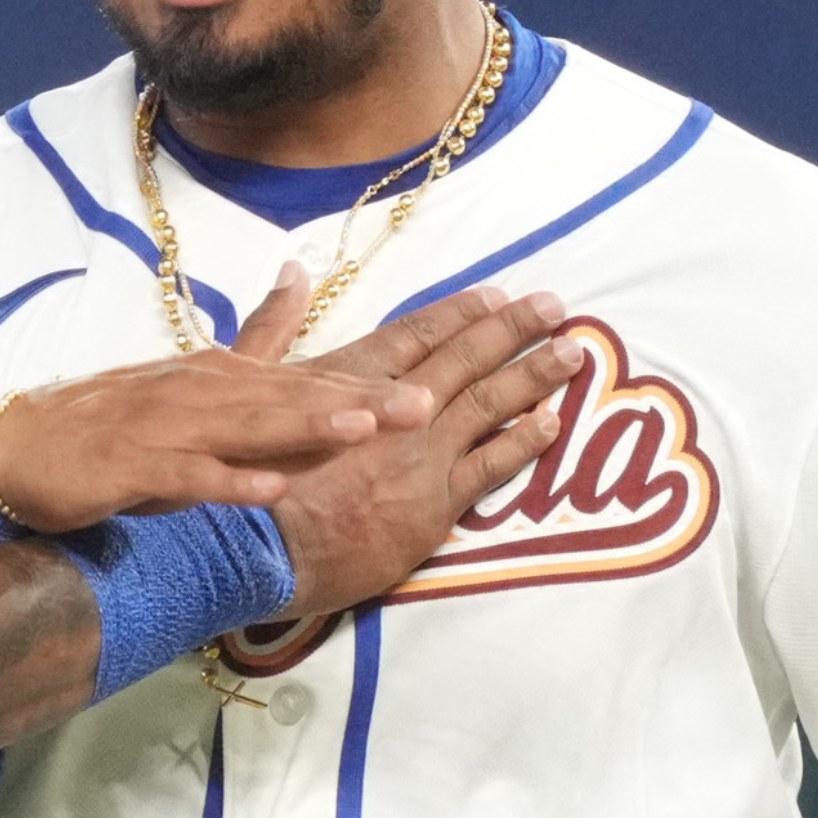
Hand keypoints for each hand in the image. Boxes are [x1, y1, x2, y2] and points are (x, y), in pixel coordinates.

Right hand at [0, 323, 435, 534]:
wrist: (23, 448)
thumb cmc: (118, 421)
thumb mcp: (196, 378)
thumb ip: (256, 334)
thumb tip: (302, 273)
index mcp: (223, 376)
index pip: (309, 380)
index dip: (373, 381)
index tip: (438, 382)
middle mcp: (202, 393)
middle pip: (291, 397)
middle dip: (359, 401)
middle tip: (425, 404)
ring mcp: (166, 428)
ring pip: (246, 428)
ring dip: (304, 427)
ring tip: (362, 430)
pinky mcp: (132, 467)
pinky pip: (187, 476)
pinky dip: (228, 481)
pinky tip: (269, 488)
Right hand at [245, 275, 587, 620]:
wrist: (253, 547)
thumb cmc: (244, 472)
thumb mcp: (246, 384)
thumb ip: (274, 326)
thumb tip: (295, 270)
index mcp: (348, 377)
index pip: (417, 333)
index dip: (460, 312)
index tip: (496, 295)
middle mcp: (393, 407)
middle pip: (464, 358)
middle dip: (512, 328)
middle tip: (553, 306)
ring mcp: (419, 455)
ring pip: (490, 404)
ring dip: (534, 374)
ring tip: (573, 352)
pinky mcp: (433, 504)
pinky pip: (492, 465)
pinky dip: (525, 441)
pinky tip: (552, 423)